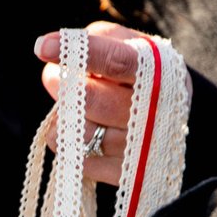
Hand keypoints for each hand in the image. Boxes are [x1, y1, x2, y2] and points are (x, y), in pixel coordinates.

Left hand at [34, 22, 150, 185]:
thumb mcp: (129, 44)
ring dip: (64, 116)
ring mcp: (142, 148)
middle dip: (63, 85)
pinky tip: (79, 128)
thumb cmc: (140, 72)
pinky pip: (78, 158)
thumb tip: (63, 56)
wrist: (172, 116)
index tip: (44, 46)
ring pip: (80, 132)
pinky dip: (68, 141)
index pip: (117, 62)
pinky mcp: (126, 175)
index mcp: (158, 73)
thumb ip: (98, 40)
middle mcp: (155, 112)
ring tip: (72, 105)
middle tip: (56, 77)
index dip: (81, 53)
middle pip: (91, 100)